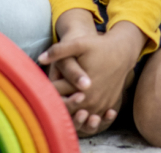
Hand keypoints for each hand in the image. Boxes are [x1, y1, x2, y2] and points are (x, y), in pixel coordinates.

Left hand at [39, 16, 144, 135]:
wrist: (123, 52)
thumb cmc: (99, 46)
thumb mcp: (79, 44)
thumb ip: (58, 51)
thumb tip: (40, 58)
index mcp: (82, 87)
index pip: (56, 95)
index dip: (45, 92)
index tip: (38, 87)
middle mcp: (92, 100)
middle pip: (67, 109)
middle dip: (55, 103)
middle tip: (46, 96)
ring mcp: (101, 106)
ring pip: (80, 116)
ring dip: (70, 112)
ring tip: (61, 100)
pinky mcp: (108, 107)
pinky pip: (92, 116)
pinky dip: (83, 115)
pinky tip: (75, 106)